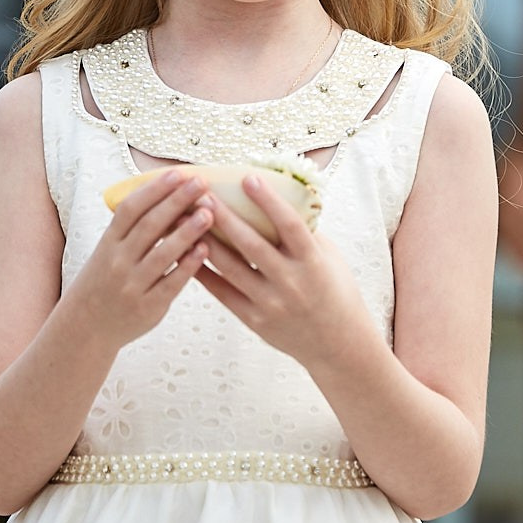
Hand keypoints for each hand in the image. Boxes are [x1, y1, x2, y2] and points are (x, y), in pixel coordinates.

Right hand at [69, 170, 214, 349]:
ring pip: (162, 254)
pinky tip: (205, 249)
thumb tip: (167, 191)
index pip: (131, 209)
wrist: (86, 327)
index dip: (155, 189)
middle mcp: (117, 262)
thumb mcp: (108, 250)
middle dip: (176, 202)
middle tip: (200, 183)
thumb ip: (132, 227)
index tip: (178, 173)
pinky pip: (171, 283)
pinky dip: (188, 265)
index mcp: (108, 242)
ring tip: (209, 212)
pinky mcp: (148, 307)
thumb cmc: (105, 280)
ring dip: (187, 231)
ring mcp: (131, 286)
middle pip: (149, 226)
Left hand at [192, 174, 379, 369]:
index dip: (269, 201)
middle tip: (203, 193)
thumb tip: (280, 195)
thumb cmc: (335, 291)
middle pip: (251, 244)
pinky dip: (203, 272)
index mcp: (312, 262)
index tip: (248, 178)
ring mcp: (270, 303)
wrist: (337, 344)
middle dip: (225, 217)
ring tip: (185, 219)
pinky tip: (187, 252)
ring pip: (230, 268)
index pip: (289, 224)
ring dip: (206, 240)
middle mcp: (291, 282)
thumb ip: (306, 231)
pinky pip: (223, 292)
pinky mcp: (254, 320)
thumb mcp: (330, 257)